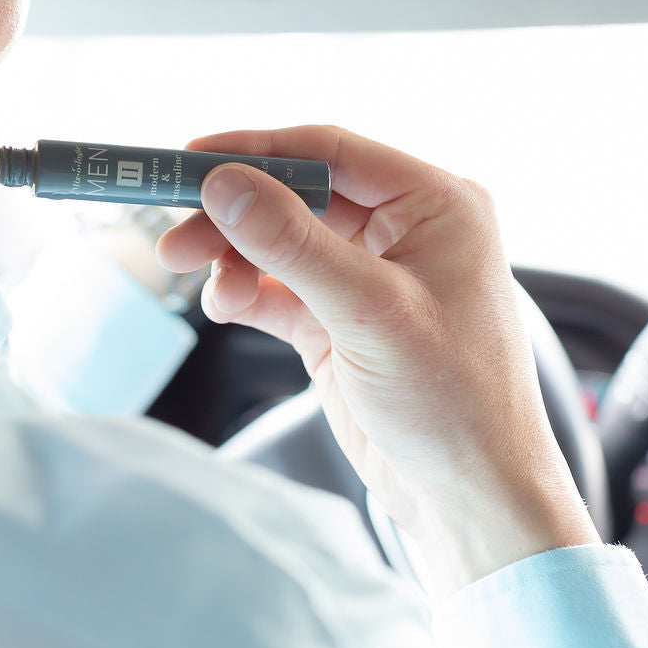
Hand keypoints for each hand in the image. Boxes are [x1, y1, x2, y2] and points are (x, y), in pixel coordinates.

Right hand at [157, 126, 599, 597]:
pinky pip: (281, 288)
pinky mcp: (342, 320)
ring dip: (234, 256)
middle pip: (298, 195)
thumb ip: (293, 244)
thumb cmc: (453, 402)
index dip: (256, 150)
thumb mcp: (369, 313)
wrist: (470, 497)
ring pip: (283, 242)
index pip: (331, 152)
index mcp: (435, 204)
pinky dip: (247, 293)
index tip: (189, 160)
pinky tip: (227, 307)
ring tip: (194, 279)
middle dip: (235, 214)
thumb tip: (224, 184)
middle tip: (176, 235)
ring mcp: (369, 276)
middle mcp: (404, 230)